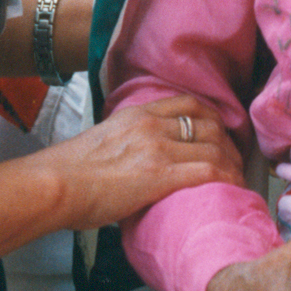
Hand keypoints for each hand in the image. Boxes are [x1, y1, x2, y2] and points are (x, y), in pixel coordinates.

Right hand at [45, 94, 243, 231]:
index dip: (213, 117)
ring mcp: (158, 148)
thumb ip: (127, 143)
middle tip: (235, 159)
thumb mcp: (103, 141)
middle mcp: (152, 125)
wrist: (53, 185)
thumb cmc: (67, 173)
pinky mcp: (161, 175)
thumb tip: (137, 164)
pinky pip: (208, 171)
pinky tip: (232, 187)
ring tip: (237, 177)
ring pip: (214, 148)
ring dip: (232, 163)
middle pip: (209, 125)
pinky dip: (226, 178)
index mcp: (138, 114)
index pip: (189, 104)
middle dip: (228, 142)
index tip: (222, 131)